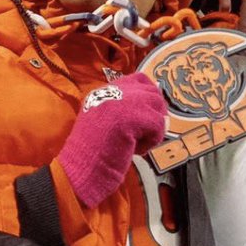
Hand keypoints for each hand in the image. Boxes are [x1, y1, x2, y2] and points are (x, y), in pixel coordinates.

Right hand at [58, 73, 166, 207]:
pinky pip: (159, 125)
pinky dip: (151, 141)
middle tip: (142, 135)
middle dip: (155, 115)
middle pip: (153, 93)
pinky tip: (135, 150)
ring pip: (158, 109)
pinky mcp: (133, 117)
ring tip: (135, 144)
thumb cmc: (95, 150)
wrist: (81, 167)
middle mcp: (114, 91)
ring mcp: (124, 102)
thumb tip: (163, 105)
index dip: (149, 96)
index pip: (140, 79)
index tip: (146, 115)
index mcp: (105, 91)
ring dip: (153, 130)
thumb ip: (131, 110)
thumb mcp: (110, 122)